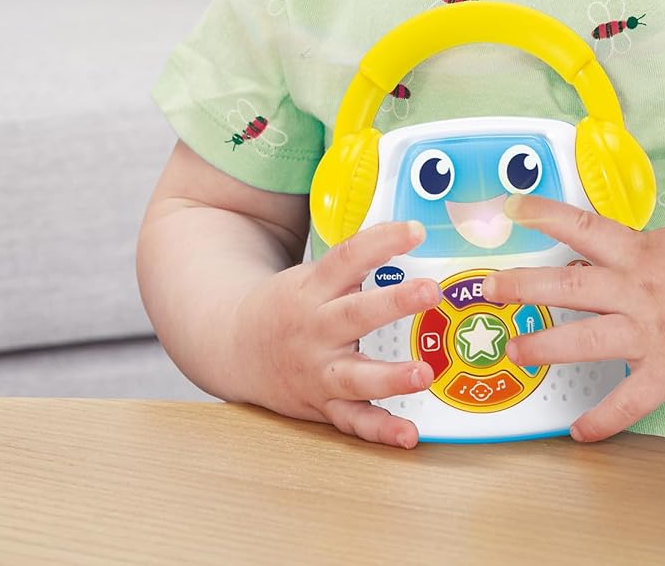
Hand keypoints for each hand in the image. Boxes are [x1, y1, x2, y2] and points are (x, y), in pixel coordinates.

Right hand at [228, 219, 441, 448]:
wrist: (234, 348)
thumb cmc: (287, 306)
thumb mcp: (311, 276)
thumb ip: (354, 265)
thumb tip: (411, 237)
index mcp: (312, 289)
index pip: (347, 258)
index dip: (381, 241)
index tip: (415, 230)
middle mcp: (315, 329)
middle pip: (355, 315)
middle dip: (394, 303)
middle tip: (430, 291)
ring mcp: (318, 371)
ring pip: (355, 376)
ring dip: (391, 377)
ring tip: (425, 372)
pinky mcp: (322, 404)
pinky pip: (353, 420)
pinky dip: (380, 430)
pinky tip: (408, 434)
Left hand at [483, 195, 664, 442]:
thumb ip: (636, 253)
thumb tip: (598, 253)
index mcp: (640, 252)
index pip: (582, 225)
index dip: (544, 214)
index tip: (512, 209)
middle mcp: (636, 289)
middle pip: (567, 283)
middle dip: (522, 285)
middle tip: (487, 287)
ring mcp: (650, 331)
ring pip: (584, 337)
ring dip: (544, 345)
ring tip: (514, 350)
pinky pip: (628, 400)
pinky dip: (602, 420)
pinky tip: (579, 432)